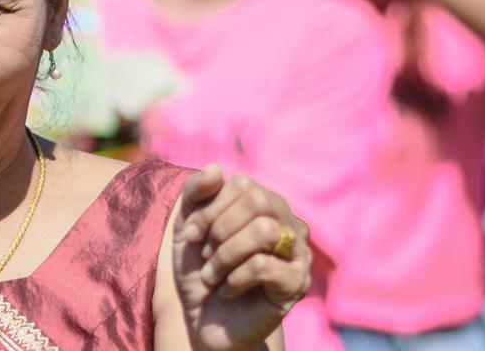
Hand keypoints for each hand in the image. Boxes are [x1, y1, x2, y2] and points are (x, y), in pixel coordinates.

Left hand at [172, 165, 311, 350]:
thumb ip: (196, 193)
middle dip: (218, 229)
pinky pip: (263, 265)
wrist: (203, 317)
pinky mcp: (297, 283)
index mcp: (264, 204)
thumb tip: (217, 168)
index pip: (242, 184)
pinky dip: (234, 278)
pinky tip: (228, 290)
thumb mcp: (187, 226)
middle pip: (258, 201)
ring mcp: (297, 252)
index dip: (208, 208)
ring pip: (265, 231)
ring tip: (213, 274)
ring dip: (225, 255)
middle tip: (205, 255)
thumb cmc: (199, 268)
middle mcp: (287, 222)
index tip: (190, 235)